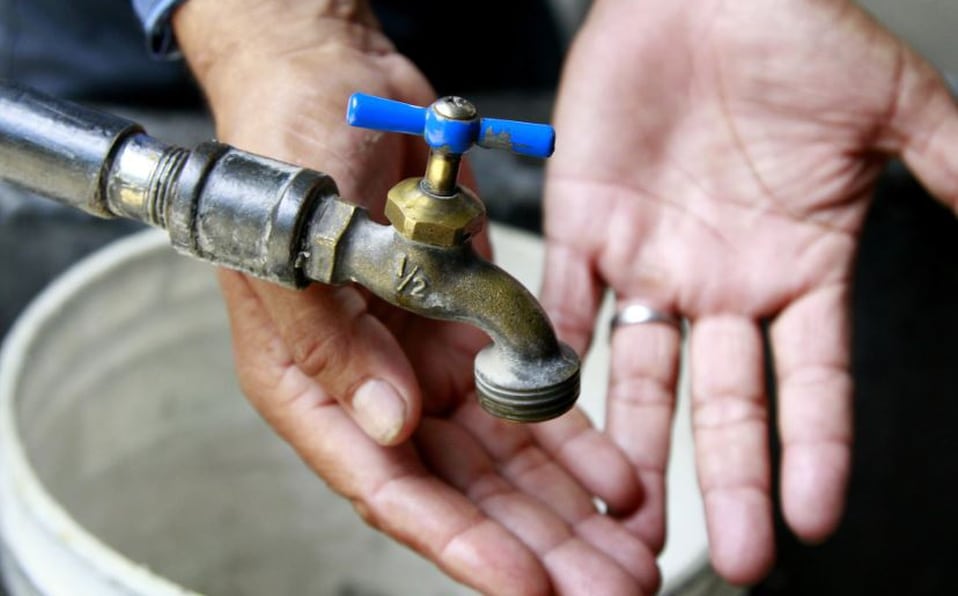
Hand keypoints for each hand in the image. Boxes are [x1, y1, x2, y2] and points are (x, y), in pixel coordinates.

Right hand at [174, 1, 659, 592]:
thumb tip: (393, 429)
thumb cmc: (285, 155)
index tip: (529, 586)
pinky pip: (528, 396)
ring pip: (506, 459)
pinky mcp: (469, 329)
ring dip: (569, 507)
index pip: (390, 489)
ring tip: (632, 550)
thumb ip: (334, 346)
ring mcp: (426, 363)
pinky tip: (621, 474)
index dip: (462, 544)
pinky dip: (575, 437)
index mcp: (315, 386)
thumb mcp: (292, 248)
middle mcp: (374, 389)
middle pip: (463, 493)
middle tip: (609, 588)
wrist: (329, 80)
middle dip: (537, 546)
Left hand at [542, 0, 957, 583]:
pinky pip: (565, 304)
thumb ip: (951, 167)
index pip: (813, 381)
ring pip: (639, 373)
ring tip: (628, 512)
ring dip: (634, 443)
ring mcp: (649, 260)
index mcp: (797, 266)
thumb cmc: (791, 34)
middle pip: (723, 400)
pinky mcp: (583, 227)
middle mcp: (720, 281)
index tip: (814, 516)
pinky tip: (554, 414)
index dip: (815, 449)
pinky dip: (555, 357)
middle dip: (726, 477)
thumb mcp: (890, 106)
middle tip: (729, 554)